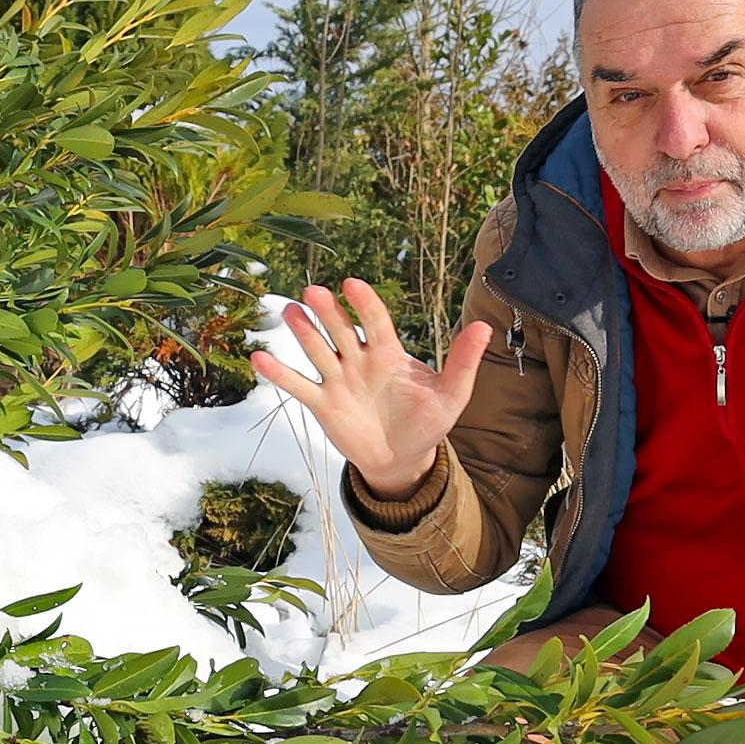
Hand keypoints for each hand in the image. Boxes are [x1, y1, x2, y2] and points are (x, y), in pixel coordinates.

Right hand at [248, 279, 493, 498]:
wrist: (402, 458)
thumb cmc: (427, 422)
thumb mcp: (451, 394)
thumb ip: (463, 361)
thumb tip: (485, 327)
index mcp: (389, 353)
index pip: (375, 322)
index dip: (365, 304)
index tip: (352, 285)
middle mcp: (359, 360)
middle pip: (340, 330)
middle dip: (328, 312)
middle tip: (314, 292)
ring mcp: (338, 380)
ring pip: (317, 351)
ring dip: (302, 333)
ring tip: (288, 311)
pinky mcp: (323, 404)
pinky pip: (299, 386)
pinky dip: (280, 374)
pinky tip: (258, 359)